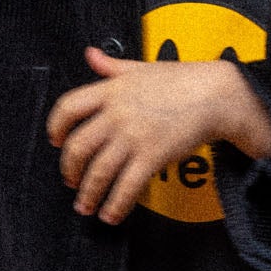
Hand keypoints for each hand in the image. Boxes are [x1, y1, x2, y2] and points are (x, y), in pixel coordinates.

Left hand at [46, 46, 270, 223]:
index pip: (68, 107)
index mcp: (111, 90)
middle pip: (77, 146)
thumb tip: (91, 54)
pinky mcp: (152, 156)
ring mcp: (134, 136)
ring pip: (98, 172)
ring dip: (89, 195)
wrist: (216, 94)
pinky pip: (126, 187)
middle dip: (70, 170)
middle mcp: (117, 113)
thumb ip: (112, 66)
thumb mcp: (141, 67)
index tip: (55, 141)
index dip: (55, 127)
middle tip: (72, 182)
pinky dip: (115, 206)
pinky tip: (111, 215)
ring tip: (86, 207)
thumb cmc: (183, 80)